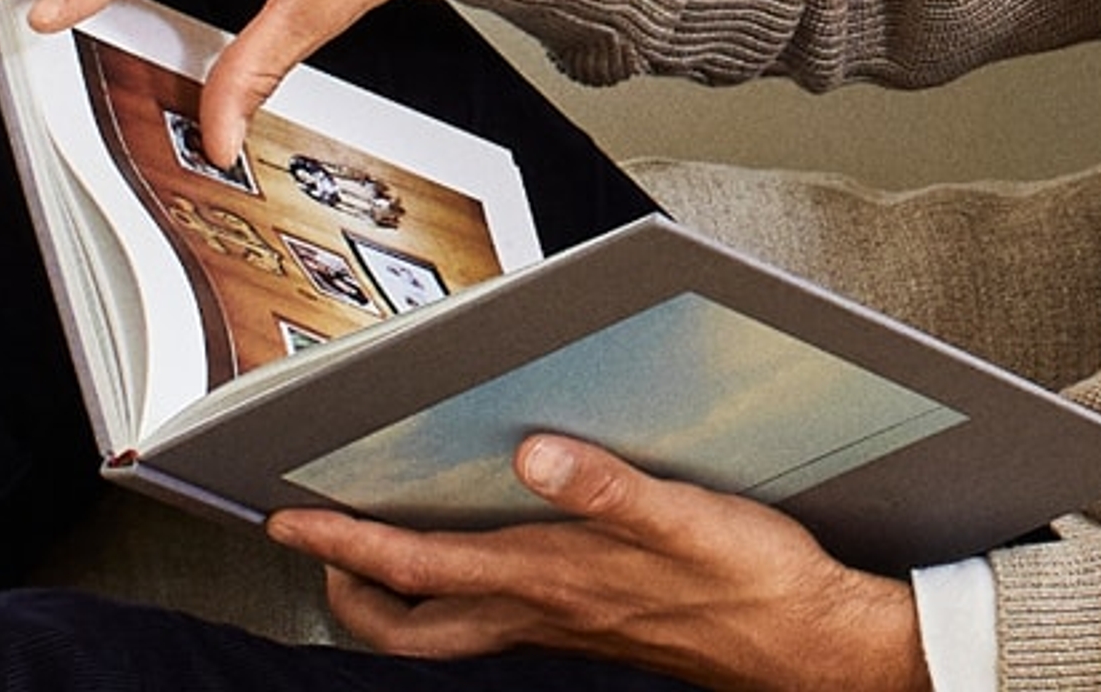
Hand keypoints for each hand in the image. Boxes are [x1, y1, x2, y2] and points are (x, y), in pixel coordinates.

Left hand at [271, 438, 931, 689]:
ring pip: (449, 628)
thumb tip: (532, 453)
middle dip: (349, 590)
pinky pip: (495, 617)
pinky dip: (454, 591)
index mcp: (551, 580)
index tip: (286, 519)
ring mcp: (564, 625)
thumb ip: (608, 486)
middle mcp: (544, 611)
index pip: (421, 569)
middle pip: (412, 626)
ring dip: (395, 596)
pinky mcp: (591, 623)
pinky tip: (470, 552)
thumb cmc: (755, 582)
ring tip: (366, 546)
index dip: (346, 546)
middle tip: (309, 541)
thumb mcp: (688, 518)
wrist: (814, 646)